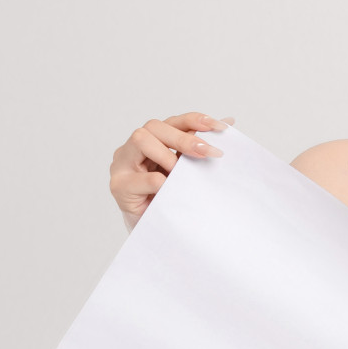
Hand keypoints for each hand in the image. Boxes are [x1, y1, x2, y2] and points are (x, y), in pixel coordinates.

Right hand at [109, 113, 229, 225]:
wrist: (155, 228)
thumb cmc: (170, 196)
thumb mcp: (187, 170)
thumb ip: (200, 147)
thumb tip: (228, 121)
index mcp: (153, 140)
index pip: (173, 121)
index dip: (196, 120)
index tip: (221, 128)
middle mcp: (134, 147)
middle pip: (154, 126)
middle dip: (184, 138)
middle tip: (208, 152)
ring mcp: (122, 164)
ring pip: (140, 140)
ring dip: (167, 155)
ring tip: (179, 173)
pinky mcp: (119, 186)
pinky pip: (139, 177)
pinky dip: (157, 180)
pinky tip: (168, 188)